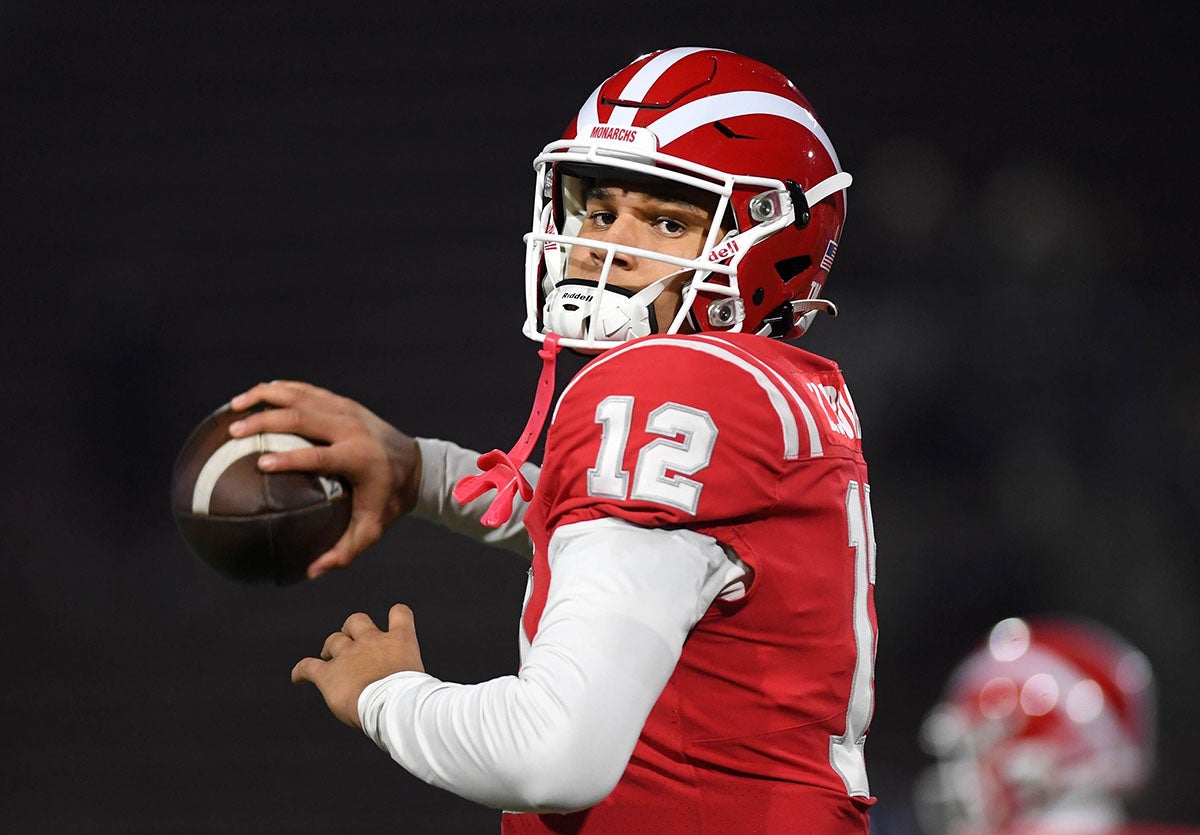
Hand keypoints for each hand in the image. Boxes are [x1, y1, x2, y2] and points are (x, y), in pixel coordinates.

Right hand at [228, 380, 420, 577]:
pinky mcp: (344, 403)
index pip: (318, 455)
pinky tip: (256, 395)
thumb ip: (344, 553)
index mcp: (358, 458)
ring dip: (266, 397)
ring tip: (234, 407)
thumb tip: (311, 572)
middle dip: (266, 421)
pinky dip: (281, 389)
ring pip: (301, 396)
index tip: (260, 463)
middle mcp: (351, 429)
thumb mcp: (373, 530)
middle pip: (302, 417)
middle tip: (234, 432)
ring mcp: (347, 411)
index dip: (289, 458)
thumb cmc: (390, 501)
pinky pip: (308, 391)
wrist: (417, 465)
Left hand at [291, 604, 424, 727]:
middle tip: (350, 646)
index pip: (400, 613)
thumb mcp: (416, 679)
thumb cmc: (411, 699)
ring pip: (333, 640)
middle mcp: (372, 641)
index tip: (392, 623)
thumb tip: (404, 689)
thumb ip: (405, 674)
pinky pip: (308, 666)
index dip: (396, 615)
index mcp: (400, 640)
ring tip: (329, 660)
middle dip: (351, 630)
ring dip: (330, 649)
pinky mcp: (329, 674)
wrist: (394, 706)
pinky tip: (298, 678)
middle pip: (356, 620)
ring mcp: (349, 655)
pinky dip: (301, 671)